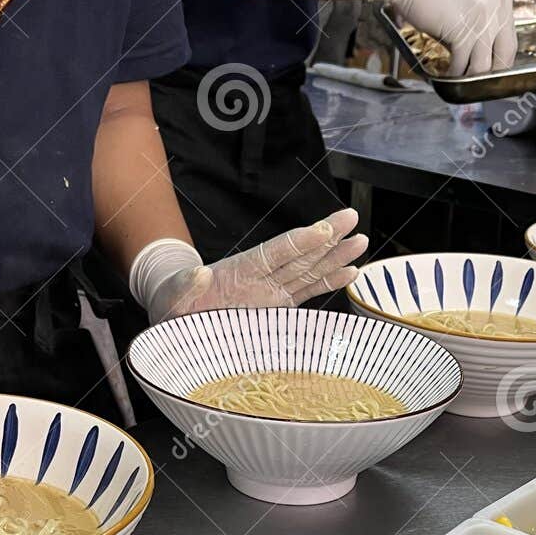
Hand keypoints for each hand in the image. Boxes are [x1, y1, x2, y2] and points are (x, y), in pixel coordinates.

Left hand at [130, 209, 368, 322]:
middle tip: (353, 218)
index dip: (301, 242)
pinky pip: (307, 293)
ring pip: (310, 270)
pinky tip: (350, 273)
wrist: (177, 316)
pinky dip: (328, 284)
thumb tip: (200, 273)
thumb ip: (188, 285)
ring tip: (361, 242)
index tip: (323, 230)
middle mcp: (262, 275)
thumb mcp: (174, 295)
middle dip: (328, 238)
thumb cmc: (174, 304)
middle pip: (301, 254)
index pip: (277, 252)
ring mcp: (272, 290)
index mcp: (241, 268)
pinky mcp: (277, 307)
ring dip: (336, 257)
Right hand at [369, 0, 514, 75]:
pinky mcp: (463, 30)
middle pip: (503, 55)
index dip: (499, 62)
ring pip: (483, 66)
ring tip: (459, 78)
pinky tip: (447, 73)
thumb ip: (485, 21)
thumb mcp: (471, 0)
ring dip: (469, 77)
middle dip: (488, 75)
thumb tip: (489, 60)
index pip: (510, 41)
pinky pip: (462, 64)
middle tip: (475, 83)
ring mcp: (482, 18)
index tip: (488, 73)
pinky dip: (453, 73)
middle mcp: (497, 5)